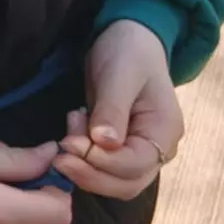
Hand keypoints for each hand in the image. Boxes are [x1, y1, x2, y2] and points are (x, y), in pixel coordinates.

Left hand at [54, 19, 182, 200]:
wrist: (129, 40)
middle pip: (126, 184)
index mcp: (165, 131)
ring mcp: (141, 152)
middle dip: (90, 174)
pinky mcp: (122, 150)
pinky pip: (103, 169)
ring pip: (113, 182)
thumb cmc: (129, 52)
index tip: (69, 144)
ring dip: (84, 168)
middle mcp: (158, 149)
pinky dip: (83, 160)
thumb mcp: (120, 74)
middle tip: (59, 154)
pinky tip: (72, 132)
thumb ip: (112, 109)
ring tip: (68, 131)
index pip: (135, 165)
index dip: (100, 162)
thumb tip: (104, 143)